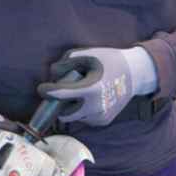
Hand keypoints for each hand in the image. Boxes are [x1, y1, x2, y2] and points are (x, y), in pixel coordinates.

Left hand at [37, 46, 157, 126]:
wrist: (134, 74)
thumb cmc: (109, 61)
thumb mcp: (89, 54)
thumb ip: (68, 62)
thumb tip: (53, 74)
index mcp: (92, 89)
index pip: (62, 94)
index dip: (48, 91)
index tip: (41, 88)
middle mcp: (96, 107)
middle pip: (64, 112)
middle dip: (59, 103)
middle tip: (62, 91)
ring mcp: (100, 117)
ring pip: (74, 116)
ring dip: (71, 106)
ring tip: (82, 91)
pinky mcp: (103, 121)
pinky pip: (83, 118)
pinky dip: (81, 110)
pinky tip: (90, 98)